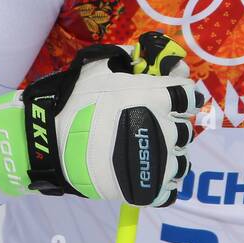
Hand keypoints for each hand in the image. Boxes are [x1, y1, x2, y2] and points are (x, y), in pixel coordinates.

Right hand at [0, 32, 201, 206]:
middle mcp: (166, 128)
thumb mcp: (99, 68)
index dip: (182, 95)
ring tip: (150, 152)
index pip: (190, 95)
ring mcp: (158, 161)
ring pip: (181, 160)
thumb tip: (142, 53)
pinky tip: (148, 173)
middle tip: (151, 124)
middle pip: (185, 128)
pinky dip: (163, 183)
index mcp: (158, 97)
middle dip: (172, 124)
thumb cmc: (76, 101)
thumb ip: (126, 58)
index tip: (173, 98)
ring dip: (169, 154)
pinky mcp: (148, 188)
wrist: (53, 143)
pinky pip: (170, 189)